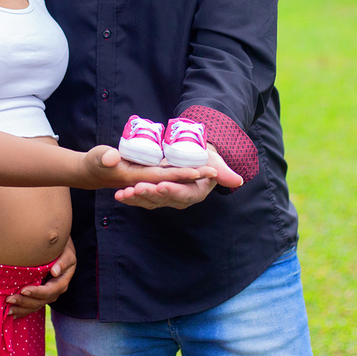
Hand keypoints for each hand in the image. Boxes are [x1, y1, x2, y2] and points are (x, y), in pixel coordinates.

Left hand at [6, 237, 75, 317]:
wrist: (62, 250)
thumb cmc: (64, 250)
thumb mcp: (67, 253)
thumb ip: (63, 262)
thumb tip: (55, 272)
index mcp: (61, 283)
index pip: (48, 291)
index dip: (36, 292)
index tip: (23, 290)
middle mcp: (54, 292)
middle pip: (39, 301)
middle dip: (24, 302)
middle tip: (9, 299)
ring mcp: (47, 295)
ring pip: (34, 306)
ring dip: (20, 309)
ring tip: (7, 309)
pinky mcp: (39, 296)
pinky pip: (31, 306)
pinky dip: (21, 310)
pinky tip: (10, 313)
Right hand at [84, 145, 214, 189]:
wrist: (89, 172)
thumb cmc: (93, 164)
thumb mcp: (97, 158)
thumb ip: (103, 158)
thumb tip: (113, 158)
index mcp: (135, 180)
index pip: (163, 178)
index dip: (182, 175)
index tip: (200, 171)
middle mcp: (146, 183)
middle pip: (173, 182)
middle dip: (193, 178)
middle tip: (214, 170)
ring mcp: (148, 182)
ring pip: (172, 182)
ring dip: (191, 177)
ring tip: (212, 171)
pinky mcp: (148, 178)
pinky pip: (166, 180)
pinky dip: (181, 176)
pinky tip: (194, 172)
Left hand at [113, 146, 242, 209]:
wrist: (194, 155)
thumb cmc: (206, 157)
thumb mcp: (216, 163)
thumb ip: (224, 172)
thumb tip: (237, 181)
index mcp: (195, 193)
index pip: (183, 194)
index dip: (172, 191)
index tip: (161, 185)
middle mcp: (179, 199)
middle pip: (163, 199)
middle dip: (148, 194)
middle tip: (136, 188)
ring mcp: (165, 197)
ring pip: (150, 200)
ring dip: (136, 198)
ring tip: (123, 193)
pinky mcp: (154, 194)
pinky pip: (142, 197)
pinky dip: (131, 196)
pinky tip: (119, 195)